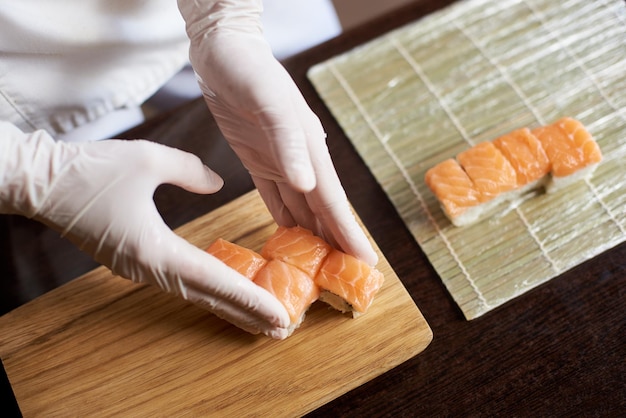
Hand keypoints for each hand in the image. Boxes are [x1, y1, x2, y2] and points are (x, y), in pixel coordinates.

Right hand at [0, 122, 289, 338]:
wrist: (37, 183)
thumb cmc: (89, 170)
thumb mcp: (147, 160)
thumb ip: (190, 170)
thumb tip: (217, 183)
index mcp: (155, 249)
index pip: (215, 279)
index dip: (250, 298)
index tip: (279, 315)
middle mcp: (149, 268)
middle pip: (207, 296)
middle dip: (246, 313)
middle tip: (281, 328)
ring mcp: (139, 269)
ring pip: (193, 293)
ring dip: (227, 306)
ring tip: (259, 318)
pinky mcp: (132, 262)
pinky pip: (178, 283)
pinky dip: (206, 291)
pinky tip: (222, 292)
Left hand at [178, 0, 377, 265]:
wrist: (223, 50)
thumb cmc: (249, 71)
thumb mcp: (268, 102)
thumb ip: (289, 144)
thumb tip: (309, 185)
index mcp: (309, 148)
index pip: (333, 200)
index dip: (349, 233)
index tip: (366, 263)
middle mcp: (301, 160)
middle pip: (322, 210)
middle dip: (336, 242)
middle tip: (346, 276)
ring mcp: (281, 162)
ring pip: (302, 209)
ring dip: (312, 236)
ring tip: (320, 267)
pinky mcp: (258, 161)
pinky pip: (275, 199)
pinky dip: (284, 220)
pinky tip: (289, 237)